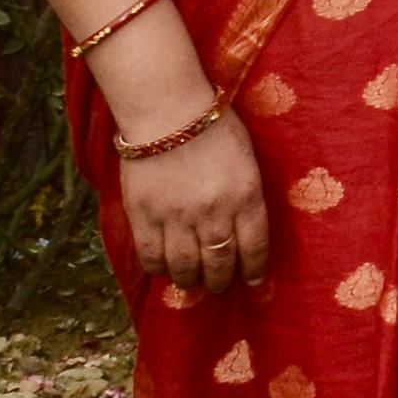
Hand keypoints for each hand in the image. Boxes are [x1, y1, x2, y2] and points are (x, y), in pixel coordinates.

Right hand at [120, 111, 268, 292]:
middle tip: (219, 284)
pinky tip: (164, 270)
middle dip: (221, 280)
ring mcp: (176, 217)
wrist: (168, 112)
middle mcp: (213, 212)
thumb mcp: (247, 161)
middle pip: (219, 262)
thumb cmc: (215, 129)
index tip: (252, 281)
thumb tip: (244, 228)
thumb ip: (247, 195)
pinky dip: (158, 269)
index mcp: (246, 196)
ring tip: (193, 282)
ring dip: (191, 280)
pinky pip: (150, 256)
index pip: (254, 246)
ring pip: (185, 266)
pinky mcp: (144, 216)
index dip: (253, 270)